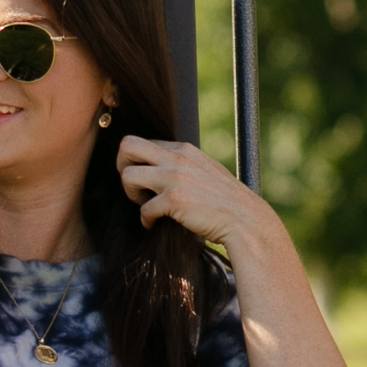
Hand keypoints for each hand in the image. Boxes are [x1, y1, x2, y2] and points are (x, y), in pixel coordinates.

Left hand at [111, 133, 285, 263]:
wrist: (244, 220)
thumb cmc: (225, 201)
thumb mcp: (205, 171)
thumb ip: (184, 165)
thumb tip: (161, 169)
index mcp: (184, 149)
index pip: (144, 142)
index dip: (139, 162)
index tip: (146, 180)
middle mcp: (177, 158)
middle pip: (127, 145)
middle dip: (122, 166)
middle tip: (133, 186)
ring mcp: (174, 177)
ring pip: (128, 176)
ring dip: (131, 193)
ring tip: (144, 205)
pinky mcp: (174, 199)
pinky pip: (143, 209)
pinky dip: (146, 220)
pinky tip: (155, 225)